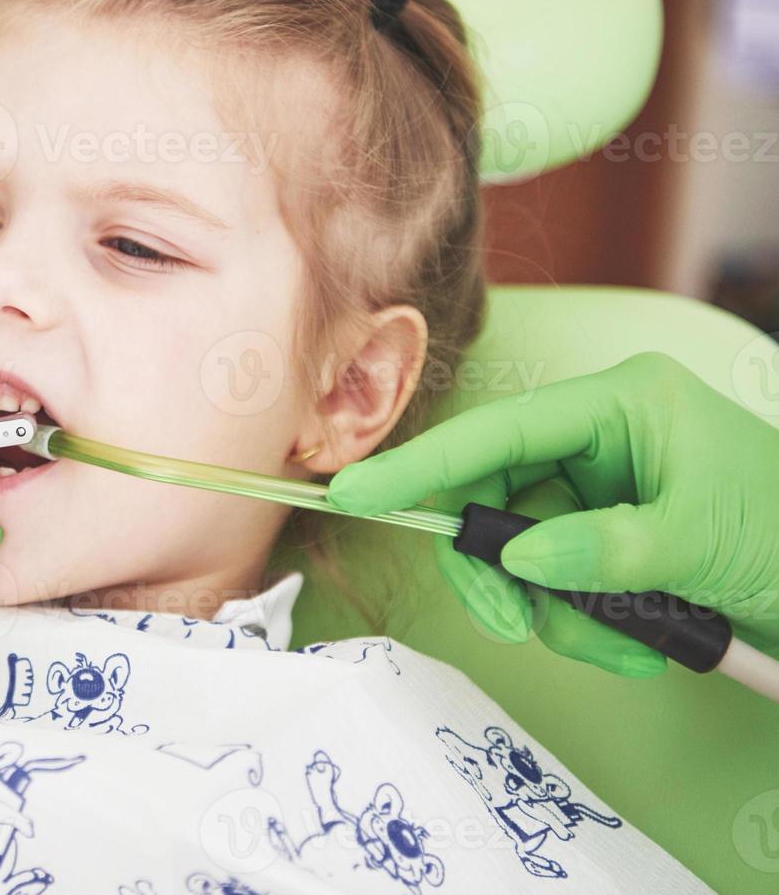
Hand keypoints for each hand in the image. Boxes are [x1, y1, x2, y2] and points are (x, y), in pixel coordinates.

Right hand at [326, 352, 778, 676]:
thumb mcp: (697, 539)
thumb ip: (600, 549)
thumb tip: (517, 560)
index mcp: (618, 406)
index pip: (497, 433)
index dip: (422, 466)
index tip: (355, 495)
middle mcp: (598, 441)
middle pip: (496, 502)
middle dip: (505, 575)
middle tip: (518, 628)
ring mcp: (600, 492)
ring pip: (523, 557)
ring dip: (563, 616)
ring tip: (629, 647)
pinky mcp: (605, 539)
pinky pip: (556, 586)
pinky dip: (587, 628)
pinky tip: (643, 646)